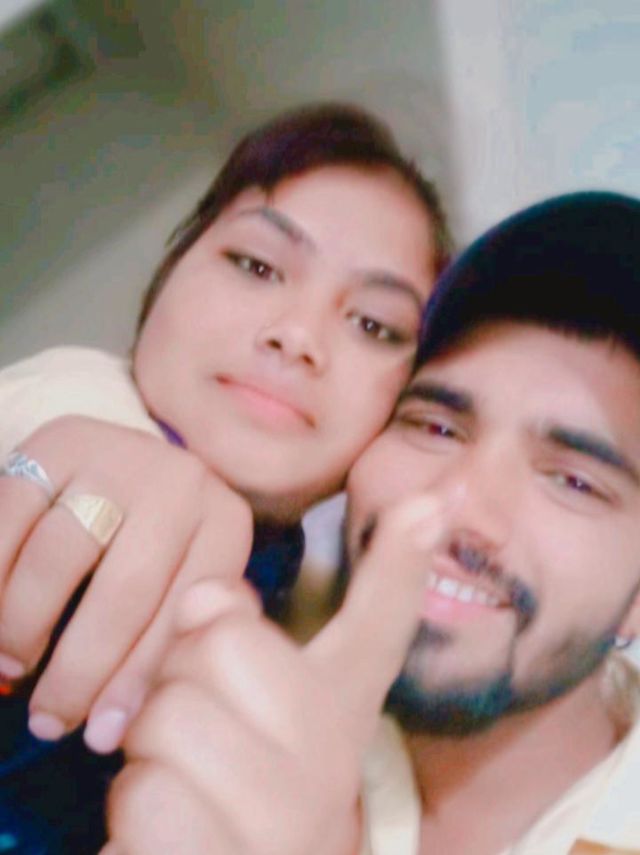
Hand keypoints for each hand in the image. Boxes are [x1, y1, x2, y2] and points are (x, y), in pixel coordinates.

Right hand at [0, 415, 251, 748]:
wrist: (126, 463)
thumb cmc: (159, 544)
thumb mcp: (185, 578)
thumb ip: (172, 634)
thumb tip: (113, 726)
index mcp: (224, 523)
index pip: (184, 613)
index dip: (141, 680)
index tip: (103, 737)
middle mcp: (181, 481)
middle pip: (125, 590)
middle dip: (80, 668)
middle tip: (48, 719)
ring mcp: (119, 454)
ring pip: (58, 555)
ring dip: (24, 625)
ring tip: (12, 669)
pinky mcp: (59, 440)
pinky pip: (9, 516)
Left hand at [103, 494, 444, 854]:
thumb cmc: (236, 785)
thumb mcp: (249, 711)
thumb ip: (239, 645)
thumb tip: (208, 593)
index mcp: (337, 709)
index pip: (379, 624)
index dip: (402, 563)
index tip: (431, 501)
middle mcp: (330, 761)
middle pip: (221, 645)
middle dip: (179, 675)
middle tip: (196, 725)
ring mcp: (288, 820)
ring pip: (167, 718)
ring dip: (147, 751)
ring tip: (184, 786)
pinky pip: (144, 797)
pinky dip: (134, 814)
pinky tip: (170, 837)